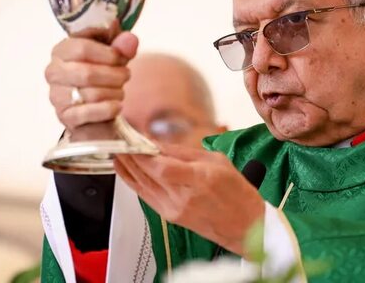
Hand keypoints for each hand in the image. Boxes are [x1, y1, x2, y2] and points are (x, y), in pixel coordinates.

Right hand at [45, 32, 137, 129]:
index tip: (122, 58)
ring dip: (115, 92)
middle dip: (115, 75)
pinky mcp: (66, 116)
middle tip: (125, 75)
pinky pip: (92, 112)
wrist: (97, 109)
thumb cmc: (102, 75)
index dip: (109, 54)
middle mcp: (54, 72)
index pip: (82, 48)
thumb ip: (121, 46)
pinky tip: (116, 106)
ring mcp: (57, 96)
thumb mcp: (113, 56)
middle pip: (88, 73)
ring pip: (93, 94)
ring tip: (119, 91)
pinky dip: (110, 109)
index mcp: (61, 51)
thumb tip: (129, 40)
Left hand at [114, 145, 264, 256]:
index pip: (161, 167)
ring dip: (127, 169)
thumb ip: (185, 153)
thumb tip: (158, 144)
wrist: (247, 226)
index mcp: (199, 179)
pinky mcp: (171, 218)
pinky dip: (134, 183)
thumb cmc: (237, 191)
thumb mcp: (217, 160)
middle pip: (147, 176)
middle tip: (119, 140)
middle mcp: (183, 197)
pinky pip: (146, 197)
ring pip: (142, 187)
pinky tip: (127, 172)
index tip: (132, 138)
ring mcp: (175, 210)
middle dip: (130, 157)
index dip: (142, 153)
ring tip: (117, 152)